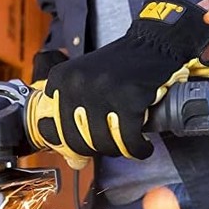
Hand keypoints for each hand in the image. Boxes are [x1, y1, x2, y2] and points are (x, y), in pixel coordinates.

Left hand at [29, 0, 208, 164]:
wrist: (153, 45)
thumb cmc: (119, 68)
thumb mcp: (84, 84)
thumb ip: (72, 119)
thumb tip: (74, 163)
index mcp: (60, 79)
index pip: (55, 131)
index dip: (71, 146)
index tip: (84, 150)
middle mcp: (77, 83)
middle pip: (80, 140)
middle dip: (98, 149)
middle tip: (112, 145)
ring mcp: (103, 90)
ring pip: (104, 143)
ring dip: (119, 150)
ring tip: (128, 142)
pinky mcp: (130, 98)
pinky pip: (129, 140)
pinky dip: (138, 149)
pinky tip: (142, 145)